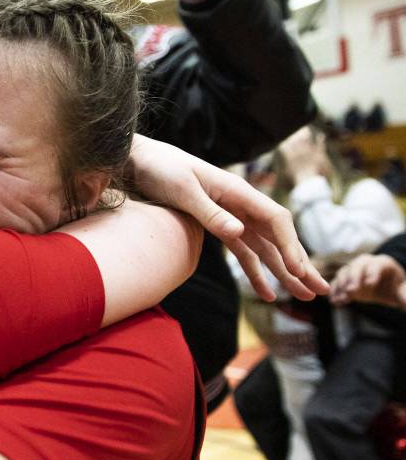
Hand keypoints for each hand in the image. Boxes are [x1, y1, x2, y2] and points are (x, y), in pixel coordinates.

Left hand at [127, 135, 328, 301]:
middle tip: (319, 291)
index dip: (289, 245)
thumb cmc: (161, 170)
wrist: (140, 162)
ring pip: (265, 248)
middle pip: (278, 237)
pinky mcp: (218, 226)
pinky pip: (244, 252)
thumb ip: (210, 212)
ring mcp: (231, 216)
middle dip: (299, 264)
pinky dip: (256, 272)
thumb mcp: (182, 191)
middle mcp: (240, 204)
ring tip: (303, 297)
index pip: (275, 220)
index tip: (299, 270)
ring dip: (284, 273)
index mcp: (237, 191)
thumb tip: (239, 232)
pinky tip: (267, 293)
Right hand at [330, 253, 405, 308]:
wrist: (386, 288)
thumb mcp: (403, 291)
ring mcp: (353, 270)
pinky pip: (336, 283)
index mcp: (383, 263)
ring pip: (344, 273)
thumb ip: (404, 296)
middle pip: (357, 266)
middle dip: (353, 277)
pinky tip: (334, 302)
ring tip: (342, 299)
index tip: (371, 283)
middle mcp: (366, 263)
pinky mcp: (345, 280)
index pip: (377, 264)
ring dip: (341, 286)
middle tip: (352, 290)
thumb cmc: (397, 288)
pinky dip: (334, 292)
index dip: (374, 272)